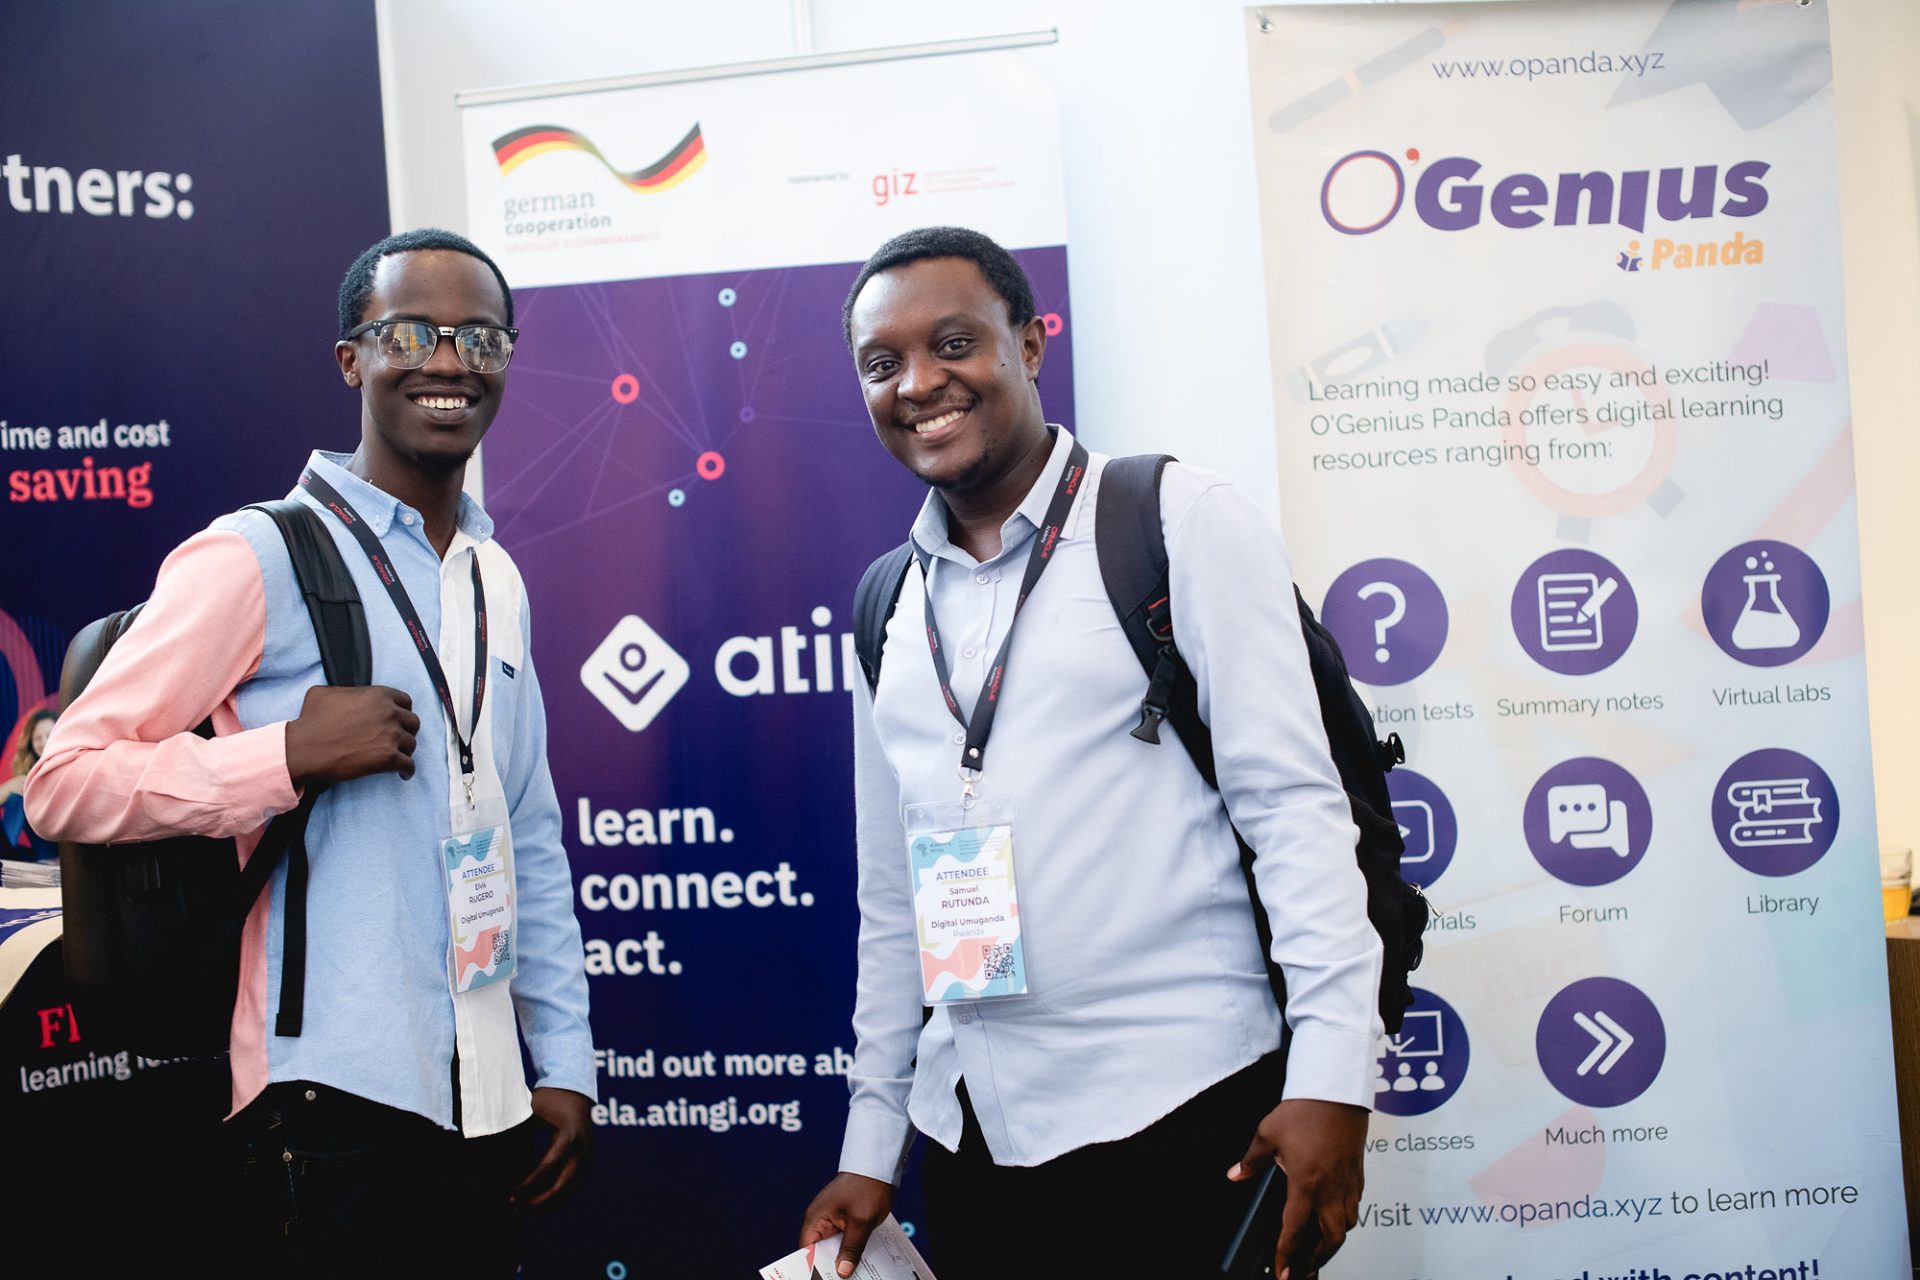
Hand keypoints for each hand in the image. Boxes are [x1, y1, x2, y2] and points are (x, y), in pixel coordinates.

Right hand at [283, 685, 418, 785]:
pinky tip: (402, 774)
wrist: (303, 749)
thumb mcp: (324, 693)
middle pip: (412, 722)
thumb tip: (349, 696)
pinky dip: (407, 770)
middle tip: (398, 740)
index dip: (402, 712)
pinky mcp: (388, 758)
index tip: (397, 721)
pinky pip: (408, 765)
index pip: (405, 701)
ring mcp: (391, 735)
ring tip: (397, 757)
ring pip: (411, 744)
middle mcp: (389, 713)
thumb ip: (346, 691)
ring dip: (405, 751)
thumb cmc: (310, 722)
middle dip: (406, 731)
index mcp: (378, 695)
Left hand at [513, 1087, 592, 1208]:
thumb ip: (517, 1130)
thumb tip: (491, 1152)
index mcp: (568, 1135)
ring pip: (570, 1190)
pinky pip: (574, 1185)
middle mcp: (582, 1148)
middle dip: (539, 1201)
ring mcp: (588, 1155)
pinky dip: (558, 1196)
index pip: (547, 1168)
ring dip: (548, 1203)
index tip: (510, 1194)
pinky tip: (539, 1201)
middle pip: (562, 1185)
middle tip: (516, 1207)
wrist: (575, 1087)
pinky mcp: (587, 1158)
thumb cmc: (549, 1098)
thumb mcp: (531, 1110)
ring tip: (525, 1209)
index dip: (528, 1185)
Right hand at [799, 1171, 893, 1277]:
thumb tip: (842, 1271)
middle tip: (843, 1278)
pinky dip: (850, 1250)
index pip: (806, 1253)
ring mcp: (832, 1220)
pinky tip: (859, 1261)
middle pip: (819, 1253)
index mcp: (815, 1220)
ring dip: (842, 1260)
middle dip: (830, 1268)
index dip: (812, 1270)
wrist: (879, 1165)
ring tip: (852, 1274)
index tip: (824, 1278)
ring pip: (833, 1248)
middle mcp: (819, 1221)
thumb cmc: (867, 1186)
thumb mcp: (861, 1221)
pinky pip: (843, 1240)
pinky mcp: (843, 1219)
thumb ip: (851, 1248)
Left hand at [1228, 1098, 1367, 1279]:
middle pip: (1332, 1237)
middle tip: (1305, 1267)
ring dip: (1335, 1239)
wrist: (1336, 1090)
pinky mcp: (1358, 1172)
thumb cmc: (1305, 1109)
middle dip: (1319, 1257)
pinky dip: (1347, 1216)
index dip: (1287, 1255)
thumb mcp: (1267, 1134)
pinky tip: (1337, 1215)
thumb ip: (1251, 1160)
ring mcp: (1348, 1181)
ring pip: (1348, 1224)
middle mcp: (1331, 1188)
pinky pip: (1356, 1204)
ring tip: (1321, 1247)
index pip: (1295, 1229)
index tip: (1283, 1273)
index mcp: (1306, 1183)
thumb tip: (1235, 1174)